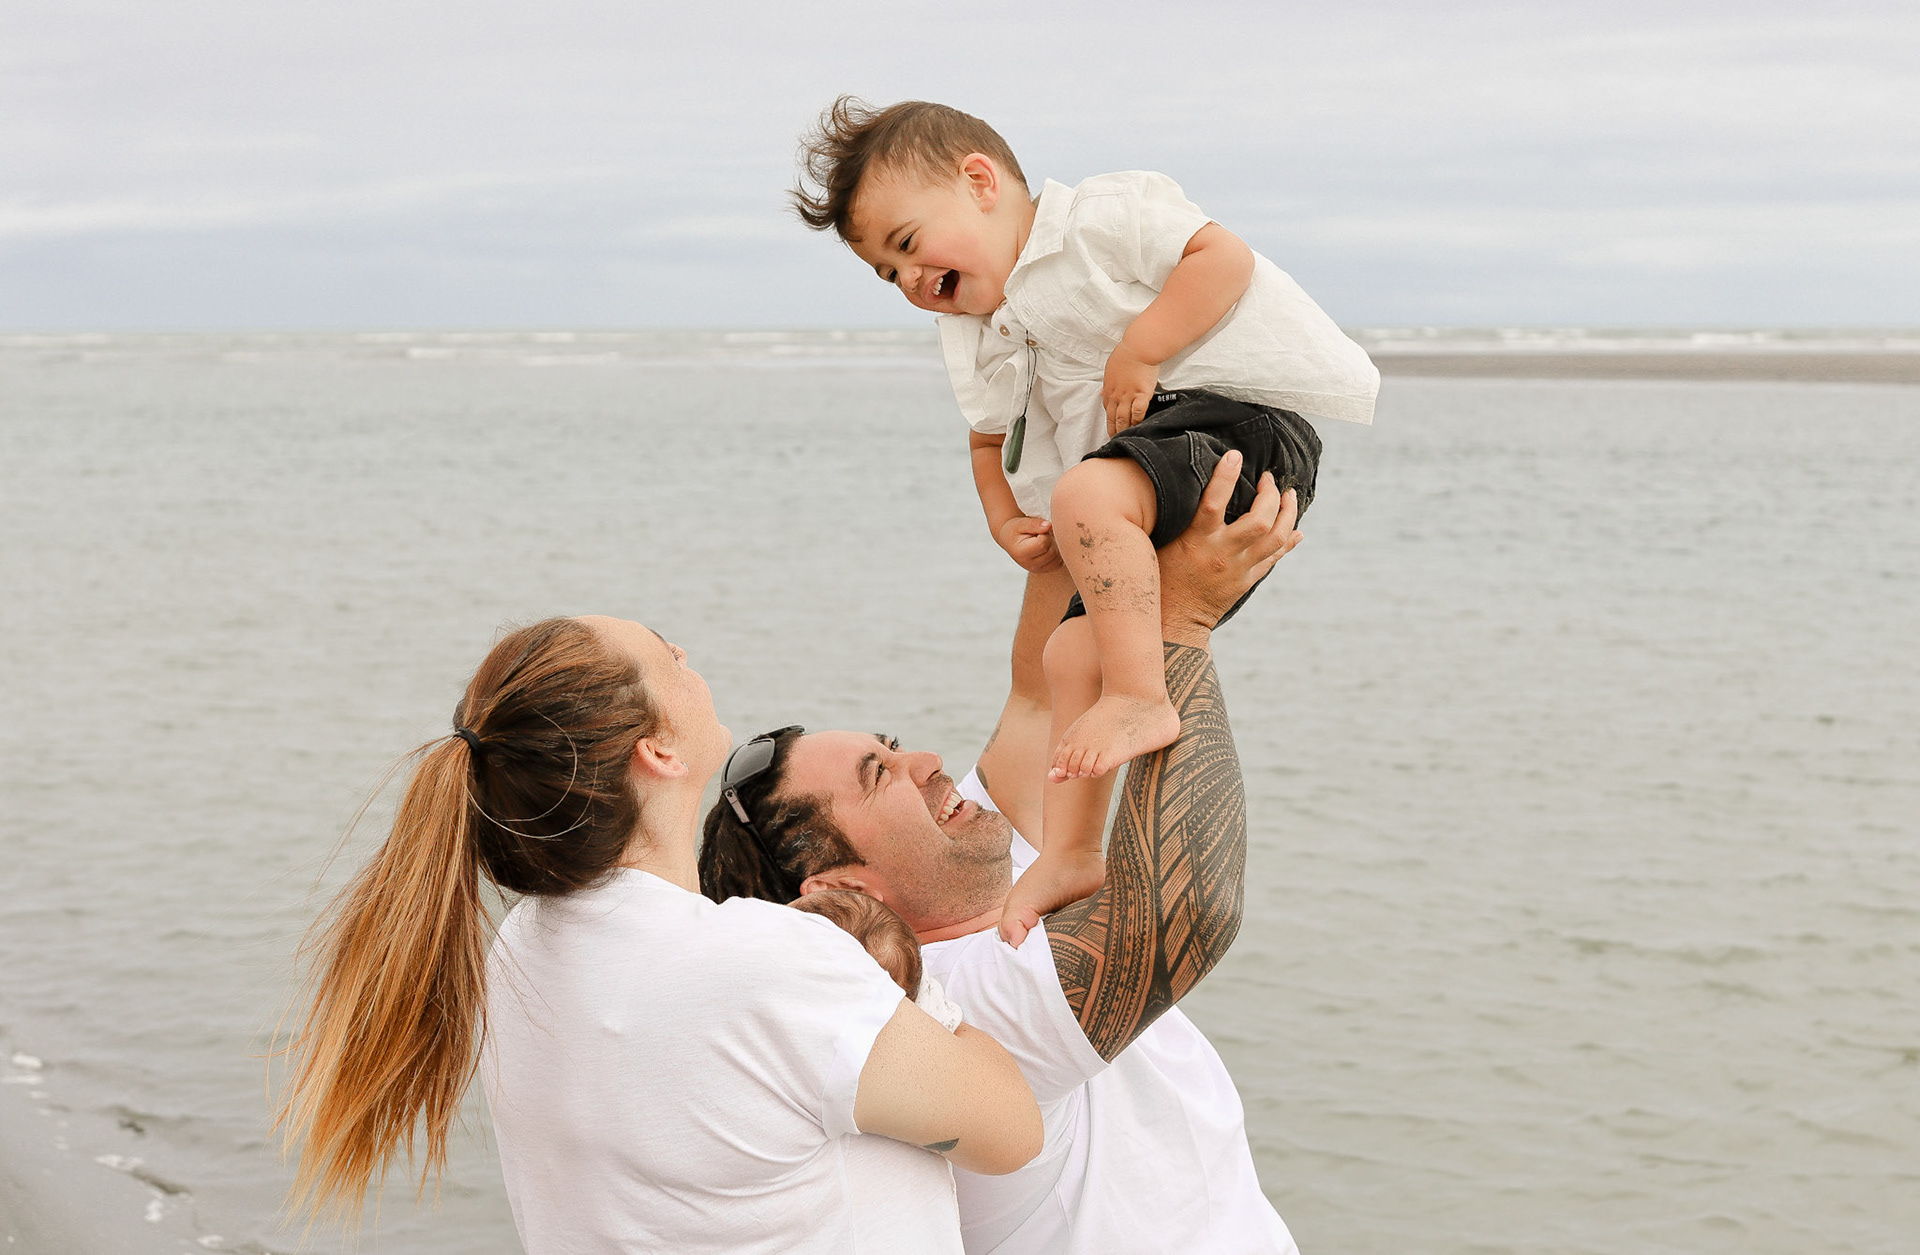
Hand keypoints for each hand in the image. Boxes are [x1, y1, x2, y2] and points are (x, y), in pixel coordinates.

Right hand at [994, 515, 1063, 572]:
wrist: (1010, 540)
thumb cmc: (1015, 530)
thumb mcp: (1021, 523)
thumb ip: (1034, 524)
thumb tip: (1049, 525)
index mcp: (1022, 554)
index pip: (1043, 544)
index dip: (1044, 533)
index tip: (1037, 530)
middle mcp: (1029, 565)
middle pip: (1052, 552)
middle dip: (1050, 540)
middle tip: (1041, 535)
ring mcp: (1038, 570)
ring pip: (1058, 559)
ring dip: (1055, 547)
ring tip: (1044, 540)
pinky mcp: (1044, 570)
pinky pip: (1059, 564)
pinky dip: (1057, 554)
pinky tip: (1048, 547)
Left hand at [1101, 342, 1158, 435]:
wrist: (1139, 348)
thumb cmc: (1126, 354)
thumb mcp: (1111, 368)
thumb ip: (1108, 383)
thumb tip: (1102, 391)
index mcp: (1109, 388)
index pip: (1106, 409)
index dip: (1108, 421)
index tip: (1110, 428)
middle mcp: (1116, 394)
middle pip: (1113, 417)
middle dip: (1113, 430)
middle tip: (1115, 440)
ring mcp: (1128, 395)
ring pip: (1123, 418)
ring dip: (1123, 430)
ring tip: (1125, 438)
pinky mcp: (1141, 394)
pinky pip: (1138, 413)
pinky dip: (1137, 421)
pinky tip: (1139, 427)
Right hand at [1159, 451, 1301, 642]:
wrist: (1174, 621)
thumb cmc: (1161, 576)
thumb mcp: (1164, 543)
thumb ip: (1179, 518)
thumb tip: (1182, 485)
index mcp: (1196, 540)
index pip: (1214, 502)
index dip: (1225, 476)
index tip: (1234, 455)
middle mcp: (1222, 553)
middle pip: (1260, 522)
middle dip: (1271, 495)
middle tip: (1269, 479)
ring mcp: (1238, 569)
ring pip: (1276, 539)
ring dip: (1289, 514)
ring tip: (1290, 496)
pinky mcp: (1247, 580)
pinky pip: (1275, 558)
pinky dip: (1288, 541)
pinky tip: (1296, 530)